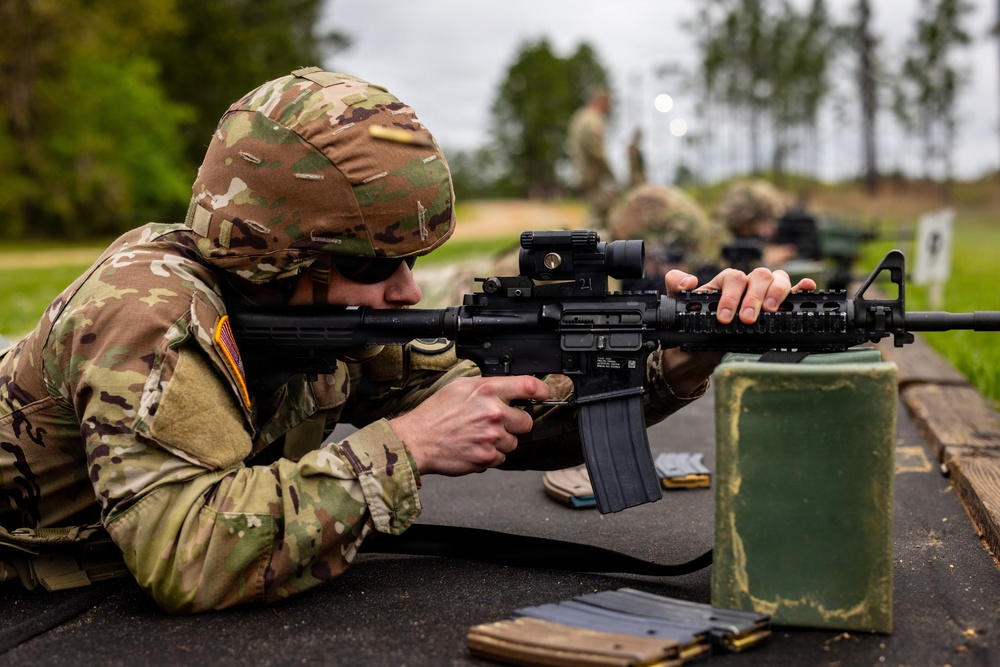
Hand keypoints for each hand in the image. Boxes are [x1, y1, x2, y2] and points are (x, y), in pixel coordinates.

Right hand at [390, 376, 550, 475]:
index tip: (545, 394)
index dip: (542, 390)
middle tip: (497, 423)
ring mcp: (492, 437)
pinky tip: (474, 446)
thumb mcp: (460, 387)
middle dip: (515, 423)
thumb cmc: (435, 413)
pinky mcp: (487, 457)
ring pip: (514, 442)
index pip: (528, 386)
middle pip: (526, 421)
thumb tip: (506, 387)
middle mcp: (493, 413)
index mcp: (487, 391)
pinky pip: (501, 457)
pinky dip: (491, 454)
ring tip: (479, 435)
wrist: (418, 440)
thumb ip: (487, 386)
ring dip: (501, 441)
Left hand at [664, 267, 816, 324]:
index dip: (731, 296)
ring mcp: (764, 295)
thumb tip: (690, 280)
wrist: (699, 353)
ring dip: (776, 293)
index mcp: (725, 283)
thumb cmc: (692, 325)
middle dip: (754, 297)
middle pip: (759, 276)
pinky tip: (806, 288)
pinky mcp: (778, 308)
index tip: (724, 317)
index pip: (733, 278)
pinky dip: (801, 288)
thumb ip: (675, 286)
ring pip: (777, 279)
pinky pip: (794, 293)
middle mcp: (747, 285)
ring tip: (770, 312)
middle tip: (747, 319)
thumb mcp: (679, 306)